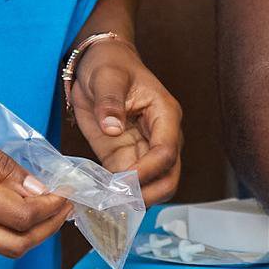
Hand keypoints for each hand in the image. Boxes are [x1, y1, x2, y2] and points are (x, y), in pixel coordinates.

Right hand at [0, 106, 73, 255]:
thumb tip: (33, 186)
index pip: (20, 216)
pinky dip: (1, 230)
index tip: (66, 192)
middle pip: (15, 245)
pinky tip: (7, 207)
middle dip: (47, 229)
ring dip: (26, 232)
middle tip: (62, 206)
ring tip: (41, 205)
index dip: (52, 208)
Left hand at [67, 38, 182, 202]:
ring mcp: (144, 150)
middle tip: (119, 202)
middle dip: (148, 194)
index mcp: (164, 115)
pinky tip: (101, 201)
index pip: (166, 151)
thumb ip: (109, 101)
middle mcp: (161, 136)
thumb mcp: (107, 76)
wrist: (99, 63)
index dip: (148, 170)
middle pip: (169, 176)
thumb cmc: (110, 63)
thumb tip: (112, 127)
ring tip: (108, 205)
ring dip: (134, 199)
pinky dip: (118, 196)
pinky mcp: (125, 157)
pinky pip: (129, 184)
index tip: (124, 181)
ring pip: (153, 186)